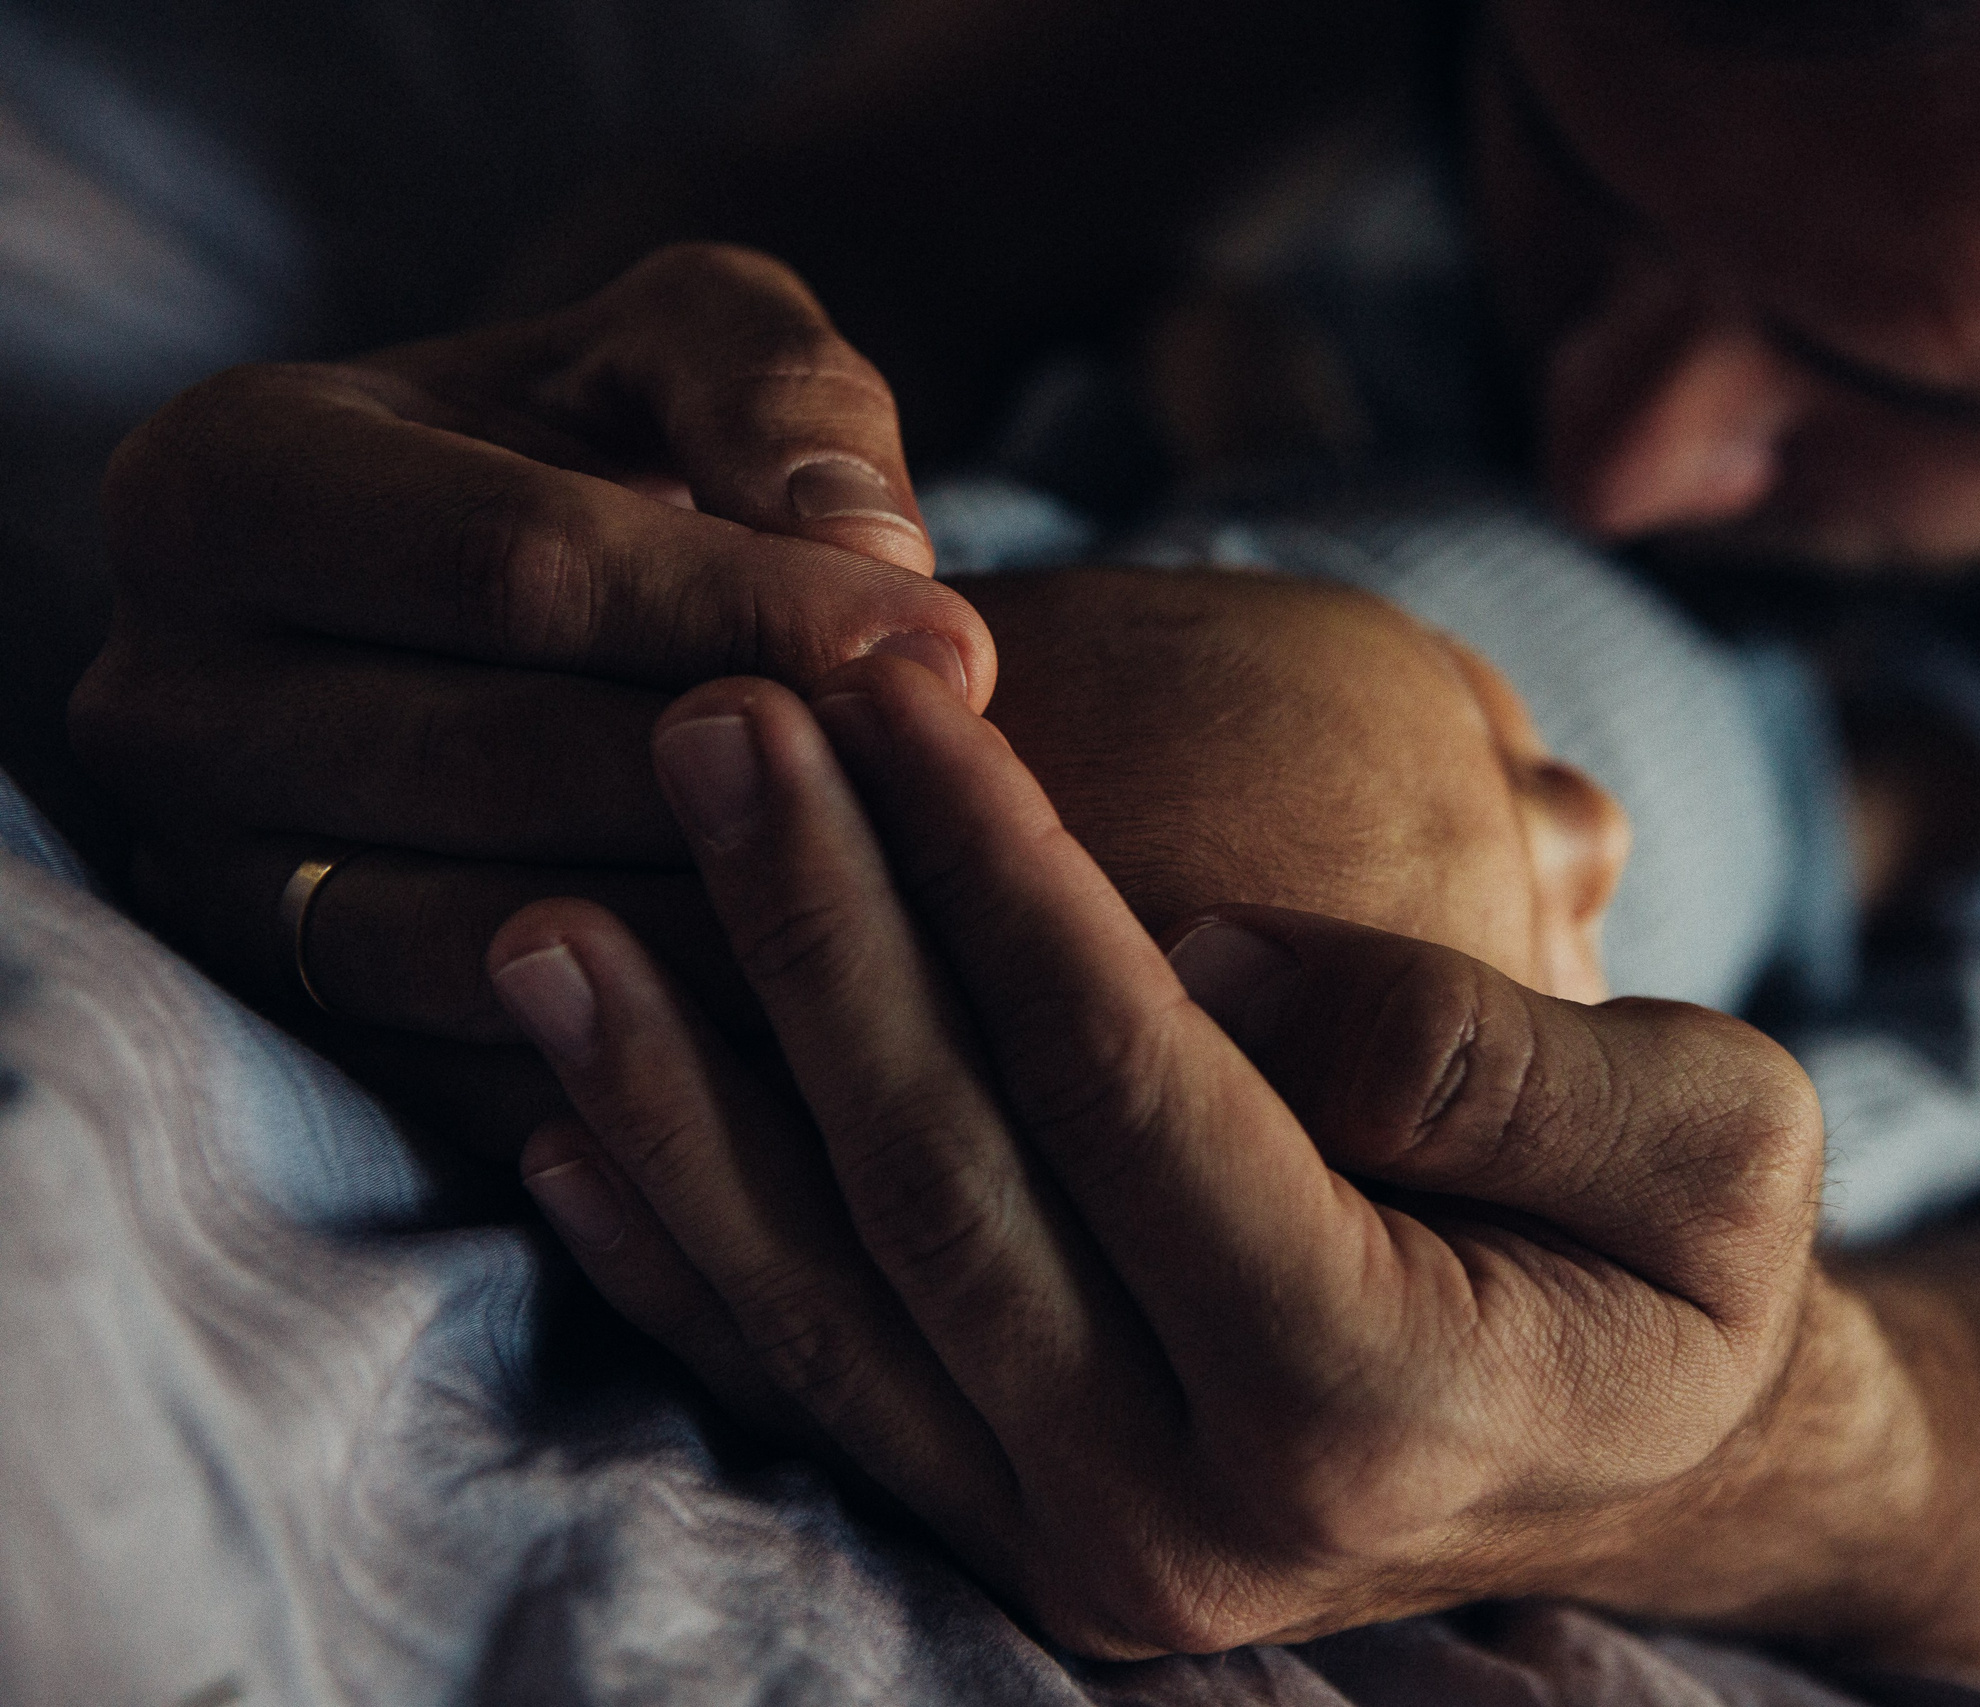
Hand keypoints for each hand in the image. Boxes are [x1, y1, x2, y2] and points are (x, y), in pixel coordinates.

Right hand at [70, 243, 994, 1045]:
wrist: (509, 602)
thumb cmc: (609, 442)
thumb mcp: (685, 343)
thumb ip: (773, 388)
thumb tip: (863, 547)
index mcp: (225, 486)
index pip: (515, 569)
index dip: (753, 612)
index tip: (957, 649)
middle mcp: (167, 699)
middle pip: (500, 765)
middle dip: (761, 777)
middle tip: (967, 785)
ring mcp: (208, 887)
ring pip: (493, 945)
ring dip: (733, 937)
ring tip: (928, 902)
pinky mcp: (294, 1027)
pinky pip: (490, 1073)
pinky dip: (671, 1064)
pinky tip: (839, 1021)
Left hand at [484, 653, 1826, 1654]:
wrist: (1653, 1470)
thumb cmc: (1692, 1270)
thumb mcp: (1719, 1139)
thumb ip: (1494, 1054)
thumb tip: (1224, 961)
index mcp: (1371, 1397)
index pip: (1131, 1088)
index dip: (998, 875)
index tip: (890, 686)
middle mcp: (1192, 1518)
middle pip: (943, 1185)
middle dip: (814, 936)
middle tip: (706, 723)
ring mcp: (1088, 1551)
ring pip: (836, 1307)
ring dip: (684, 1102)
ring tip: (552, 920)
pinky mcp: (1022, 1545)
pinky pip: (824, 1399)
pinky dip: (691, 1262)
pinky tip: (573, 1133)